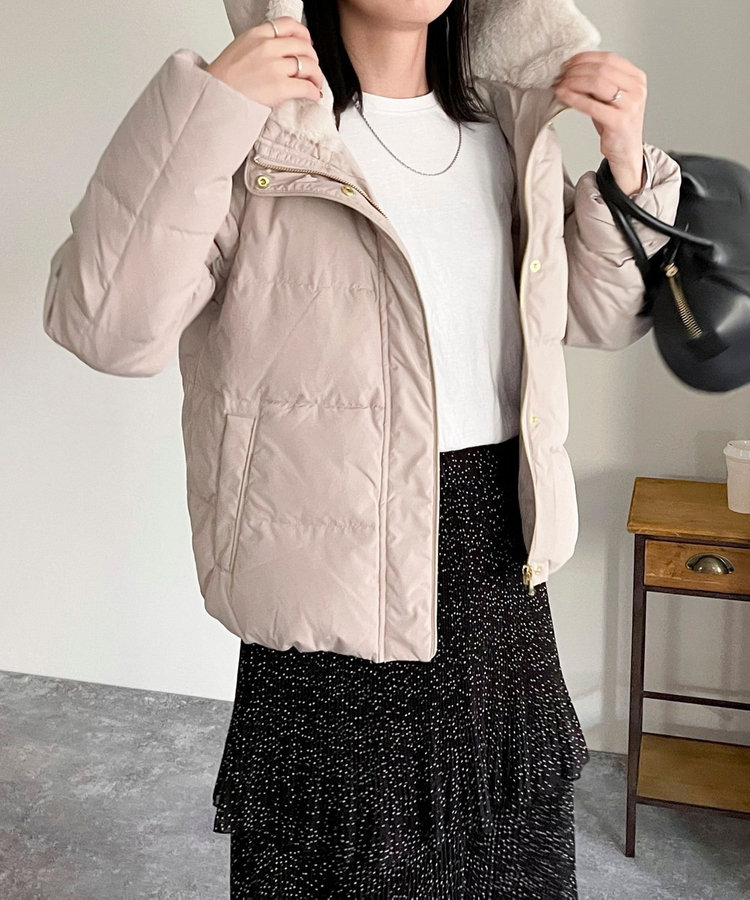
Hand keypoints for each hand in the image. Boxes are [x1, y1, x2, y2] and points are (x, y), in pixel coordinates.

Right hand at [206, 16, 323, 107]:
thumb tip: (277, 53)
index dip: (303, 35)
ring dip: (316, 76)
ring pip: (309, 65)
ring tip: (314, 84)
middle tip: (312, 70)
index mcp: (256, 35)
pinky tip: (313, 95)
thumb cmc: (223, 80)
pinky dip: (314, 91)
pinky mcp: (280, 87)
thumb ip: (259, 46)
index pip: (288, 25)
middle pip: (303, 46)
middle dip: (312, 59)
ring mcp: (275, 66)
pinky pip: (306, 86)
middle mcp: (267, 47)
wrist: (214, 97)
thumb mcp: (238, 49)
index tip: (306, 44)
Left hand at [552, 51, 647, 194]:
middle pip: (601, 69)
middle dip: (577, 70)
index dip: (585, 58)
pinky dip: (574, 98)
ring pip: (597, 83)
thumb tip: (572, 69)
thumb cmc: (616, 124)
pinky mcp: (619, 121)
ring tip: (560, 85)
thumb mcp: (610, 98)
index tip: (568, 62)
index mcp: (637, 78)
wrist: (626, 151)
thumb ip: (598, 82)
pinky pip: (591, 105)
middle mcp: (637, 89)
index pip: (609, 58)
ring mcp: (630, 105)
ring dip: (574, 82)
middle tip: (560, 75)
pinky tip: (563, 96)